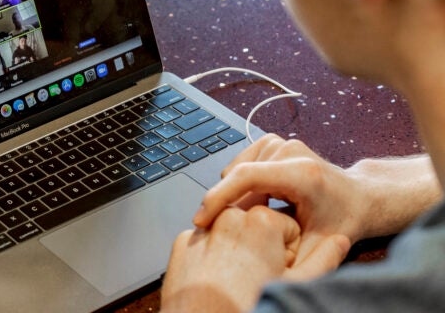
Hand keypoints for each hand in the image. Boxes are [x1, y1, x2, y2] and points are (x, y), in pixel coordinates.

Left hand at [162, 205, 346, 311]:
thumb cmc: (249, 305)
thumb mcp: (296, 286)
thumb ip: (323, 260)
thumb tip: (339, 241)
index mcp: (260, 220)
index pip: (286, 226)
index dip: (287, 252)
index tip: (279, 270)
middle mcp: (228, 216)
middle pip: (256, 226)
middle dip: (262, 247)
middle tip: (258, 277)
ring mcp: (202, 228)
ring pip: (229, 234)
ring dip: (236, 251)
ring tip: (237, 282)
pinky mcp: (182, 243)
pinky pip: (206, 244)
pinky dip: (212, 257)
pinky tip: (217, 280)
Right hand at [193, 134, 358, 278]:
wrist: (360, 198)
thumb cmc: (343, 220)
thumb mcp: (317, 245)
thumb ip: (288, 253)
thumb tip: (251, 259)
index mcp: (301, 173)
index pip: (245, 177)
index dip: (217, 198)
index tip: (201, 219)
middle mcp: (291, 151)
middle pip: (237, 176)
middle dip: (229, 205)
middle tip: (241, 229)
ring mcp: (282, 143)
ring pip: (236, 170)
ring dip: (236, 194)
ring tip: (257, 214)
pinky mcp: (274, 142)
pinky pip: (241, 164)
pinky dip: (240, 183)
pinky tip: (258, 197)